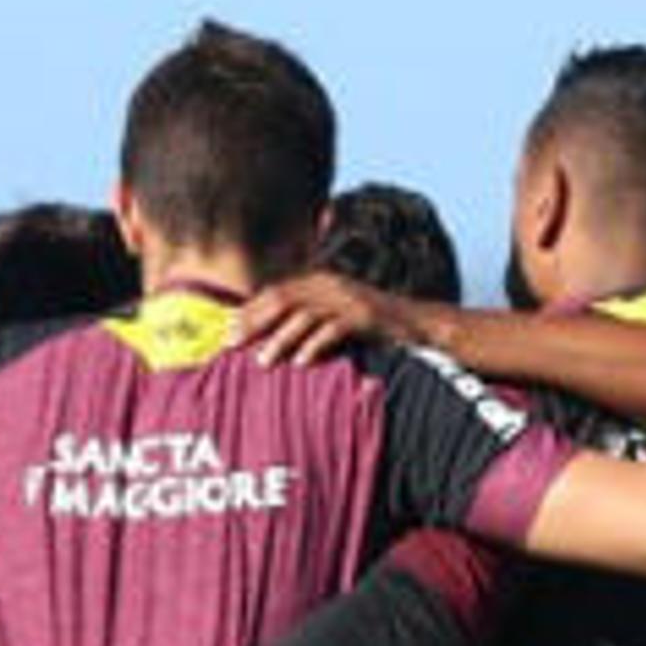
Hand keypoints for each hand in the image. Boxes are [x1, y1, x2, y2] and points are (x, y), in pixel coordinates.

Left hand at [232, 272, 413, 367]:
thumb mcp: (335, 318)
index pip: (275, 292)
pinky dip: (314, 347)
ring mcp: (348, 299)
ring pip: (304, 316)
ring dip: (279, 340)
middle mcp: (330, 284)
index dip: (249, 311)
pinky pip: (333, 330)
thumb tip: (272, 339)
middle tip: (232, 345)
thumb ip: (307, 321)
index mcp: (319, 281)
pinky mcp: (365, 317)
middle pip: (282, 300)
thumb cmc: (371, 327)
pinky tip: (300, 364)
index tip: (227, 332)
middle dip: (254, 323)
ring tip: (261, 362)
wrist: (417, 324)